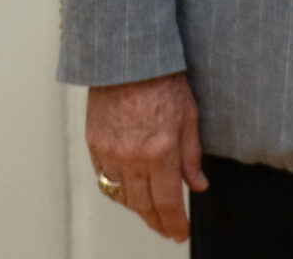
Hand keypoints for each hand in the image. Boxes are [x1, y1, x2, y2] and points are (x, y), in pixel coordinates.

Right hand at [86, 71, 208, 242]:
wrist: (128, 60)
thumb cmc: (162, 81)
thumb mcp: (190, 117)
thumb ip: (192, 156)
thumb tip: (198, 185)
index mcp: (160, 151)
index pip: (168, 201)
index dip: (175, 223)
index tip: (180, 233)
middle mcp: (132, 157)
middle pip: (143, 206)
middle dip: (157, 223)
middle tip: (167, 230)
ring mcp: (110, 153)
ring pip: (122, 197)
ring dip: (138, 210)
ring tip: (152, 213)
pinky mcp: (94, 146)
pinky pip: (105, 180)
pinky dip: (119, 192)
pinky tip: (130, 193)